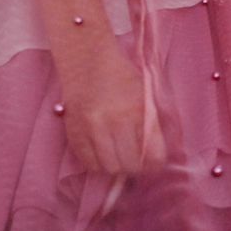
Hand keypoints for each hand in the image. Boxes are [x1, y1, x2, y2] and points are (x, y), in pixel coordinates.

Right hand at [59, 47, 167, 174]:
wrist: (87, 61)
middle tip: (131, 157)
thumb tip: (154, 160)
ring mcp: (93, 128)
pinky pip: (88, 164)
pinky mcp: (75, 132)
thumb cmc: (121, 78)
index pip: (155, 157)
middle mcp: (116, 122)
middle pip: (131, 166)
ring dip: (115, 166)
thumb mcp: (145, 97)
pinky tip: (99, 152)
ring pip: (110, 169)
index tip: (151, 161)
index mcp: (139, 112)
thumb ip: (152, 127)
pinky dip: (96, 163)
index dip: (155, 164)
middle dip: (134, 165)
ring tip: (115, 155)